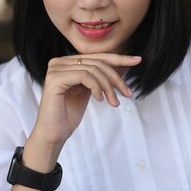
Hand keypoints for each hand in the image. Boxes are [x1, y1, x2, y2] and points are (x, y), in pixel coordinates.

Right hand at [25, 53, 141, 167]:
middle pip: (97, 62)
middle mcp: (59, 62)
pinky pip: (84, 76)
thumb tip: (122, 66)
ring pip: (93, 69)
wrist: (54, 134)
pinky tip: (99, 99)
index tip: (136, 60)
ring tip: (113, 102)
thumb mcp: (90, 91)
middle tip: (127, 94)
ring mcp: (56, 69)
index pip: (97, 56)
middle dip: (116, 78)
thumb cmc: (69, 114)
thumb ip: (99, 77)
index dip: (118, 58)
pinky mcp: (55, 78)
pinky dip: (96, 87)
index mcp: (67, 62)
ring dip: (108, 86)